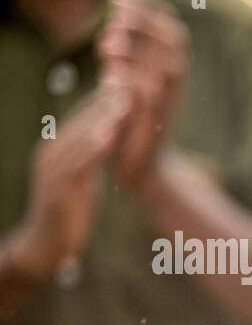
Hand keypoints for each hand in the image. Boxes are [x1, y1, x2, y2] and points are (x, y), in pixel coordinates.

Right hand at [6, 86, 128, 279]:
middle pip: (83, 120)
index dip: (109, 97)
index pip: (85, 117)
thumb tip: (110, 135)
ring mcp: (52, 170)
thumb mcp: (83, 180)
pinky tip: (110, 135)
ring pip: (80, 136)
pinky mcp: (57, 188)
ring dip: (103, 117)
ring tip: (124, 98)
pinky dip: (93, 148)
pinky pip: (77, 164)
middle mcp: (52, 152)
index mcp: (59, 148)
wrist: (44, 248)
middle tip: (131, 76)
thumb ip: (93, 157)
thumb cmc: (68, 214)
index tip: (133, 78)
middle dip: (108, 100)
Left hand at [96, 0, 189, 188]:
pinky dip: (129, 85)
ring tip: (107, 45)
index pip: (170, 28)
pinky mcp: (153, 127)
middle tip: (113, 18)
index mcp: (172, 70)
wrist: (147, 169)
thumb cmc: (135, 121)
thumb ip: (130, 50)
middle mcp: (175, 85)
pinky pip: (146, 102)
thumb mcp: (134, 80)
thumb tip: (120, 12)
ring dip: (135, 53)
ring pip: (161, 70)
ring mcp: (167, 105)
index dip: (149, 9)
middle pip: (171, 42)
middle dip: (142, 25)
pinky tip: (110, 75)